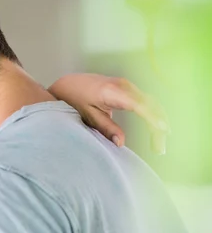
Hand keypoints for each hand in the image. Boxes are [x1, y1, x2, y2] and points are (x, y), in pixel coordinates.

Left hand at [48, 74, 168, 153]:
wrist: (70, 84)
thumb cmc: (76, 99)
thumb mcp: (88, 116)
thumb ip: (105, 128)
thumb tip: (121, 143)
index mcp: (111, 92)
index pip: (137, 104)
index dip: (152, 116)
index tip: (163, 129)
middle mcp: (122, 85)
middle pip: (149, 104)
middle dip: (158, 125)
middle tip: (159, 148)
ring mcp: (126, 84)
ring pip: (150, 102)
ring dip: (158, 120)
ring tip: (159, 143)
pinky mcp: (128, 86)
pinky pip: (145, 100)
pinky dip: (153, 113)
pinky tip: (156, 127)